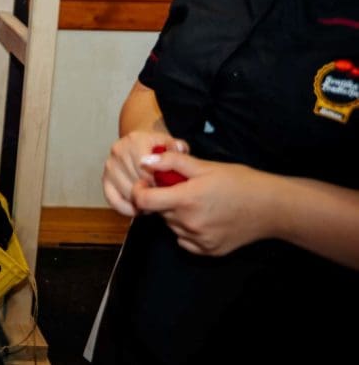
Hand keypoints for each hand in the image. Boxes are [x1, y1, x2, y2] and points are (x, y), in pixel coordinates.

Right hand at [102, 130, 187, 217]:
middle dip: (151, 194)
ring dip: (141, 202)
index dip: (159, 185)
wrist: (139, 142)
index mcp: (135, 141)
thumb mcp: (171, 144)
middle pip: (136, 183)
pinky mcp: (104, 179)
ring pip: (127, 193)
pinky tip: (139, 207)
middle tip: (163, 199)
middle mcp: (118, 151)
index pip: (145, 170)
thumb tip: (179, 149)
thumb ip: (178, 148)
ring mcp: (110, 166)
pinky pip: (113, 200)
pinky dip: (126, 208)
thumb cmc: (157, 147)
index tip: (169, 191)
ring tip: (153, 202)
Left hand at [133, 153, 271, 255]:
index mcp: (186, 200)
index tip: (147, 182)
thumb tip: (144, 162)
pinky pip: (185, 240)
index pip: (143, 201)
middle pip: (159, 212)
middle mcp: (189, 224)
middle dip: (163, 199)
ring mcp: (199, 240)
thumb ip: (171, 163)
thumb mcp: (205, 166)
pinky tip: (205, 218)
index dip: (140, 190)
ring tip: (199, 202)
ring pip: (172, 226)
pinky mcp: (209, 251)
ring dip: (176, 214)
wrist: (272, 208)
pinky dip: (187, 230)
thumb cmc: (240, 182)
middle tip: (183, 188)